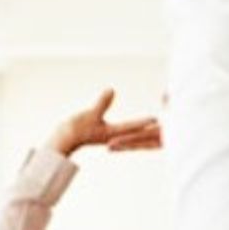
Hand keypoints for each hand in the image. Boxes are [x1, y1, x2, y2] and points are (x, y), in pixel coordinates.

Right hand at [46, 89, 160, 157]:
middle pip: (135, 131)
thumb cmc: (75, 128)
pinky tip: (135, 128)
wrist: (64, 139)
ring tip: (154, 126)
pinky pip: (122, 131)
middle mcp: (114, 136)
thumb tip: (111, 90)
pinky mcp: (105, 133)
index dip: (144, 121)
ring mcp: (110, 135)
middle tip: (164, 126)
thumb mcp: (90, 113)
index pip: (132, 126)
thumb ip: (102, 103)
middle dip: (148, 129)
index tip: (157, 119)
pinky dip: (131, 127)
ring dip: (141, 128)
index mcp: (112, 133)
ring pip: (130, 131)